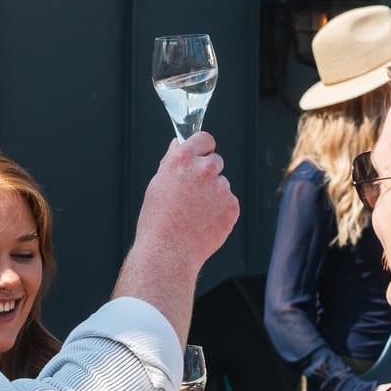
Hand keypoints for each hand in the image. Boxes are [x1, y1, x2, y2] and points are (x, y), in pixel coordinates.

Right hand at [135, 134, 238, 274]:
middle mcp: (205, 169)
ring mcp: (221, 188)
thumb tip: (179, 144)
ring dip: (214, 195)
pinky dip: (220, 211)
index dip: (203, 148)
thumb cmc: (158, 220)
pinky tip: (204, 223)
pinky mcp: (232, 206)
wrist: (169, 252)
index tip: (201, 155)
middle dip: (208, 173)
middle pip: (216, 161)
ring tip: (195, 214)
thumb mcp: (158, 183)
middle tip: (194, 193)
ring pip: (222, 185)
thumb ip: (172, 161)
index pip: (204, 138)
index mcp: (183, 159)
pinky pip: (229, 203)